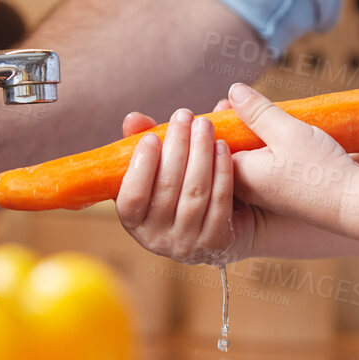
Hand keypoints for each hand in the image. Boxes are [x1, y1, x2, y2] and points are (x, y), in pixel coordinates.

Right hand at [115, 103, 254, 264]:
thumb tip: (133, 118)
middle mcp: (157, 238)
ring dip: (200, 153)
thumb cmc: (180, 188)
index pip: (133, 196)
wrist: (225, 221)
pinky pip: (219, 200)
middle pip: (167, 188)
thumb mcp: (157, 169)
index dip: (142, 166)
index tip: (152, 136)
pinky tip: (222, 146)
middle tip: (184, 116)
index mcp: (133, 221)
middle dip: (177, 146)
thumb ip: (143, 144)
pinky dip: (222, 170)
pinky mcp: (217, 241)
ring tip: (204, 124)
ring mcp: (188, 243)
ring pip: (195, 192)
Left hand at [224, 82, 358, 228]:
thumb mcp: (288, 131)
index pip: (213, 147)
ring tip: (262, 116)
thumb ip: (258, 111)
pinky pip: (264, 168)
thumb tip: (233, 91)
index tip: (224, 103)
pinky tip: (283, 137)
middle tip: (238, 104)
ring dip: (251, 137)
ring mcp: (265, 195)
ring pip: (247, 160)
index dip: (216, 122)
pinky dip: (266, 150)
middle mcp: (247, 190)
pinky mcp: (282, 195)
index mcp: (240, 175)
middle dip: (231, 127)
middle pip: (228, 154)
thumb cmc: (321, 170)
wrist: (355, 204)